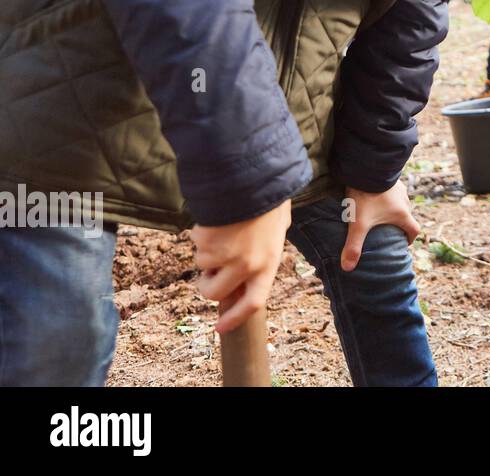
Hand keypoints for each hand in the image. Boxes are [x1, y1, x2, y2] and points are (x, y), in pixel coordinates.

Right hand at [193, 199, 290, 333]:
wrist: (253, 176)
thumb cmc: (268, 198)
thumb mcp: (278, 228)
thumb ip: (266, 249)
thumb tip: (254, 266)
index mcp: (268, 263)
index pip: (253, 303)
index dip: (235, 318)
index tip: (220, 328)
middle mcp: (247, 264)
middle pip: (215, 293)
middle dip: (206, 285)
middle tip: (207, 273)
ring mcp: (225, 254)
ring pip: (202, 266)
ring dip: (206, 252)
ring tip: (223, 228)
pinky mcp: (206, 241)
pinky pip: (196, 245)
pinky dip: (201, 234)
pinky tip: (216, 218)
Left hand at [341, 182, 419, 271]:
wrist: (367, 167)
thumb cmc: (366, 196)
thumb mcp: (358, 223)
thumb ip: (353, 245)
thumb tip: (347, 268)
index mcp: (402, 214)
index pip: (414, 230)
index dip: (410, 239)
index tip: (402, 243)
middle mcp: (404, 201)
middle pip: (406, 216)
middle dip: (398, 224)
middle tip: (386, 230)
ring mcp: (399, 188)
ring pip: (399, 202)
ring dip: (392, 209)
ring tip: (377, 213)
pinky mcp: (391, 177)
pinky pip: (391, 190)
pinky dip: (385, 195)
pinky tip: (373, 194)